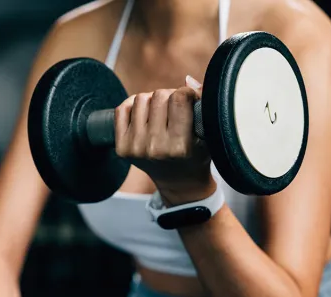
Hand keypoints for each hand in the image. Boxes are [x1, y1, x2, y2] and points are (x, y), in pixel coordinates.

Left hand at [114, 75, 213, 201]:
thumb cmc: (197, 155)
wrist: (178, 182)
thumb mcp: (209, 134)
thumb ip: (204, 105)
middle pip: (159, 95)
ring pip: (141, 99)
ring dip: (153, 101)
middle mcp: (155, 148)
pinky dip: (133, 106)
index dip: (187, 94)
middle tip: (175, 109)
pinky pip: (122, 109)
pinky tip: (145, 116)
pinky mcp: (122, 148)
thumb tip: (188, 80)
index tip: (191, 100)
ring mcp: (135, 148)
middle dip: (170, 97)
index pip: (179, 98)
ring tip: (161, 114)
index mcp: (179, 146)